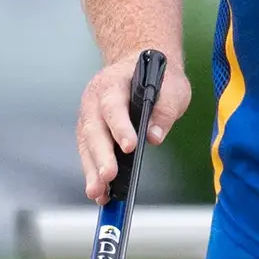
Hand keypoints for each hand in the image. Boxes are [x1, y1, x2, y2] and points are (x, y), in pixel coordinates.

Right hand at [76, 50, 191, 202]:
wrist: (139, 65)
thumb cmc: (157, 77)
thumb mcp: (172, 87)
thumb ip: (164, 109)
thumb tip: (154, 136)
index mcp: (114, 83)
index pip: (114, 106)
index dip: (120, 127)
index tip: (129, 147)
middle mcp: (95, 100)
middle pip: (94, 129)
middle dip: (100, 156)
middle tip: (108, 177)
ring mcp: (89, 117)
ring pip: (86, 145)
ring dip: (91, 170)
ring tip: (98, 193)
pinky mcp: (90, 133)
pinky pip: (88, 154)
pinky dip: (92, 173)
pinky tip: (100, 193)